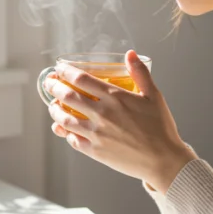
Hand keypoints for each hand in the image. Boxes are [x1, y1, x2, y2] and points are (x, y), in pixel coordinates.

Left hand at [46, 50, 195, 191]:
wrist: (163, 160)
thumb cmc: (160, 127)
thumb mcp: (154, 95)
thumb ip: (140, 73)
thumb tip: (130, 54)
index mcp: (115, 97)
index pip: (81, 79)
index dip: (66, 72)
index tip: (59, 69)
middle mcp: (102, 114)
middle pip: (67, 96)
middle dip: (53, 87)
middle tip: (49, 83)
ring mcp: (97, 134)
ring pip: (65, 119)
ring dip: (54, 110)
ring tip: (52, 105)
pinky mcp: (96, 151)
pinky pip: (73, 140)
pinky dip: (65, 132)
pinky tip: (63, 128)